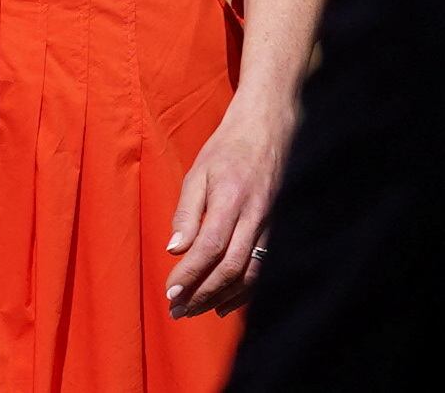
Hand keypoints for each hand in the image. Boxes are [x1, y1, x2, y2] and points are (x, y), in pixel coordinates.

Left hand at [165, 88, 295, 317]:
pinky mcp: (275, 232)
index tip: (170, 294)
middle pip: (230, 268)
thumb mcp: (198, 172)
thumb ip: (187, 211)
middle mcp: (254, 218)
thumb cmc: (226, 150)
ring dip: (222, 298)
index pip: (209, 248)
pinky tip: (225, 304)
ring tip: (196, 312)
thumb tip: (174, 249)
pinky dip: (244, 291)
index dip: (190, 275)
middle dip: (203, 294)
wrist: (268, 132)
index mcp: (231, 200)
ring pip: (249, 274)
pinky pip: (261, 268)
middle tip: (178, 311)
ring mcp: (269, 227)